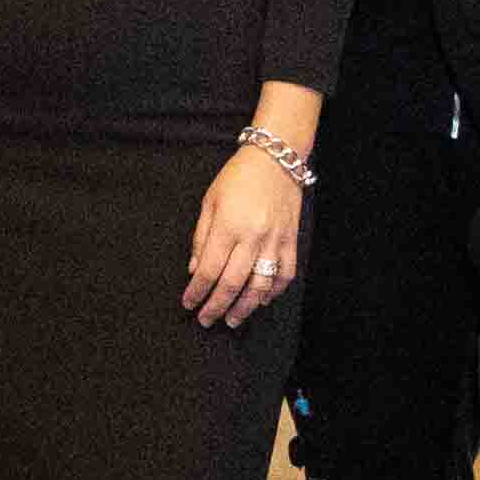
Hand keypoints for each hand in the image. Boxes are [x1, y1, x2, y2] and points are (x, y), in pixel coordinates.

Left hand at [184, 143, 304, 328]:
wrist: (276, 159)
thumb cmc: (238, 177)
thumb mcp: (209, 201)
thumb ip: (201, 238)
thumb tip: (194, 270)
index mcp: (228, 225)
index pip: (209, 269)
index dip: (197, 291)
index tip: (188, 304)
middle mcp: (253, 236)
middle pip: (233, 283)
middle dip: (217, 306)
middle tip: (206, 320)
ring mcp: (275, 241)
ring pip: (260, 285)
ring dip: (245, 307)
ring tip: (233, 319)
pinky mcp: (291, 241)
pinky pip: (285, 274)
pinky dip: (273, 291)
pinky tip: (261, 300)